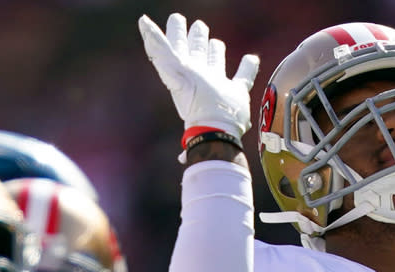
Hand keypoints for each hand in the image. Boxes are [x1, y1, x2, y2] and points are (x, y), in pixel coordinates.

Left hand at [138, 13, 258, 143]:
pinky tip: (252, 58)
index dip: (176, 31)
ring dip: (215, 51)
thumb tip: (143, 21)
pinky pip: (243, 78)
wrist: (216, 129)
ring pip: (216, 63)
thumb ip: (158, 46)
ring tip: (215, 42)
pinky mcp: (236, 95)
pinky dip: (248, 67)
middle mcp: (199, 76)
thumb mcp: (173, 68)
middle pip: (195, 52)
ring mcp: (218, 86)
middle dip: (195, 37)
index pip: (177, 45)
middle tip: (198, 25)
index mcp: (183, 69)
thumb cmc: (195, 100)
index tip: (177, 18)